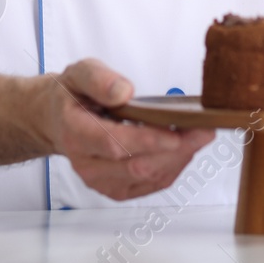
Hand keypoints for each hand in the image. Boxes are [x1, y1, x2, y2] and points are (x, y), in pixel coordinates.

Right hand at [41, 58, 213, 200]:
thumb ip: (99, 79)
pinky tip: (183, 147)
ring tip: (199, 134)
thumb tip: (123, 91)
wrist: (58, 121)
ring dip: (179, 157)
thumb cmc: (73, 96)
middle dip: (177, 149)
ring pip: (149, 176)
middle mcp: (86, 163)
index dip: (148, 140)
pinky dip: (173, 166)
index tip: (178, 132)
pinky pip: (152, 183)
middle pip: (137, 164)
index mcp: (75, 132)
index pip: (114, 143)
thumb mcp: (79, 72)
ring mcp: (100, 181)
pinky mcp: (115, 190)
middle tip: (205, 129)